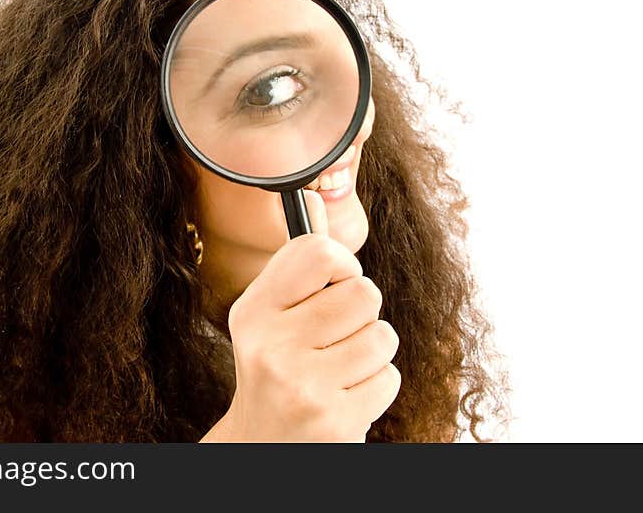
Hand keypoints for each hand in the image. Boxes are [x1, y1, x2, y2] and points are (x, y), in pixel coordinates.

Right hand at [200, 190, 399, 441]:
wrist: (261, 447)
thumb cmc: (276, 370)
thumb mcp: (272, 316)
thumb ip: (300, 263)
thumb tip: (316, 196)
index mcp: (253, 311)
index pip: (318, 252)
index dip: (343, 263)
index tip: (335, 284)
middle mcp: (271, 346)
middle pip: (363, 292)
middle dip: (363, 313)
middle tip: (337, 335)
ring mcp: (302, 385)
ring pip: (382, 335)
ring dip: (372, 352)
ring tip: (341, 368)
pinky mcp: (333, 420)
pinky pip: (389, 377)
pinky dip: (376, 386)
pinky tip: (345, 396)